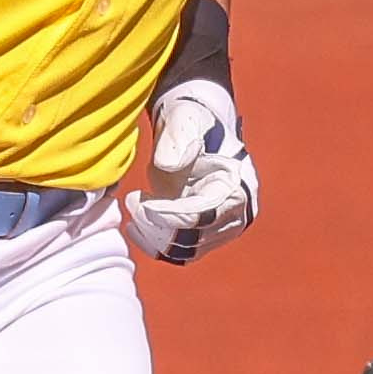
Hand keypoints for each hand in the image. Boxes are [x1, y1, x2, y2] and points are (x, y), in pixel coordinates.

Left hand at [129, 73, 258, 263]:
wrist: (190, 131)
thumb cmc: (189, 122)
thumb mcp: (183, 120)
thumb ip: (177, 139)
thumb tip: (170, 166)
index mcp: (239, 185)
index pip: (207, 214)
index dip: (172, 214)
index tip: (142, 203)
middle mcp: (237, 213)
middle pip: (195, 237)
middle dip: (159, 225)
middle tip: (133, 201)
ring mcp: (221, 229)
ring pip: (184, 250)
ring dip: (153, 235)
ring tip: (133, 206)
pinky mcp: (204, 238)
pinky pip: (178, 253)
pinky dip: (154, 244)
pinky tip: (135, 227)